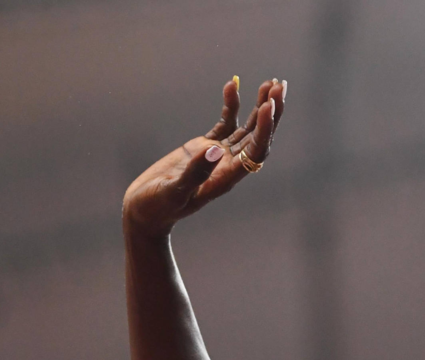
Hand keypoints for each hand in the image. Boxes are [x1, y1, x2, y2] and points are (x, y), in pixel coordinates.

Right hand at [122, 77, 286, 236]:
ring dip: (260, 106)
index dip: (266, 129)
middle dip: (272, 112)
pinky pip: (225, 123)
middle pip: (259, 136)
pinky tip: (232, 86)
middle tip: (280, 86)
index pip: (256, 151)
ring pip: (247, 128)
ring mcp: (219, 155)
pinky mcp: (205, 148)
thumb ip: (195, 173)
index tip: (269, 106)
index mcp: (227, 178)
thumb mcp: (174, 192)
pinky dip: (231, 106)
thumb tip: (216, 150)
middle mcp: (229, 166)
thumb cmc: (157, 207)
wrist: (145, 211)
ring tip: (270, 83)